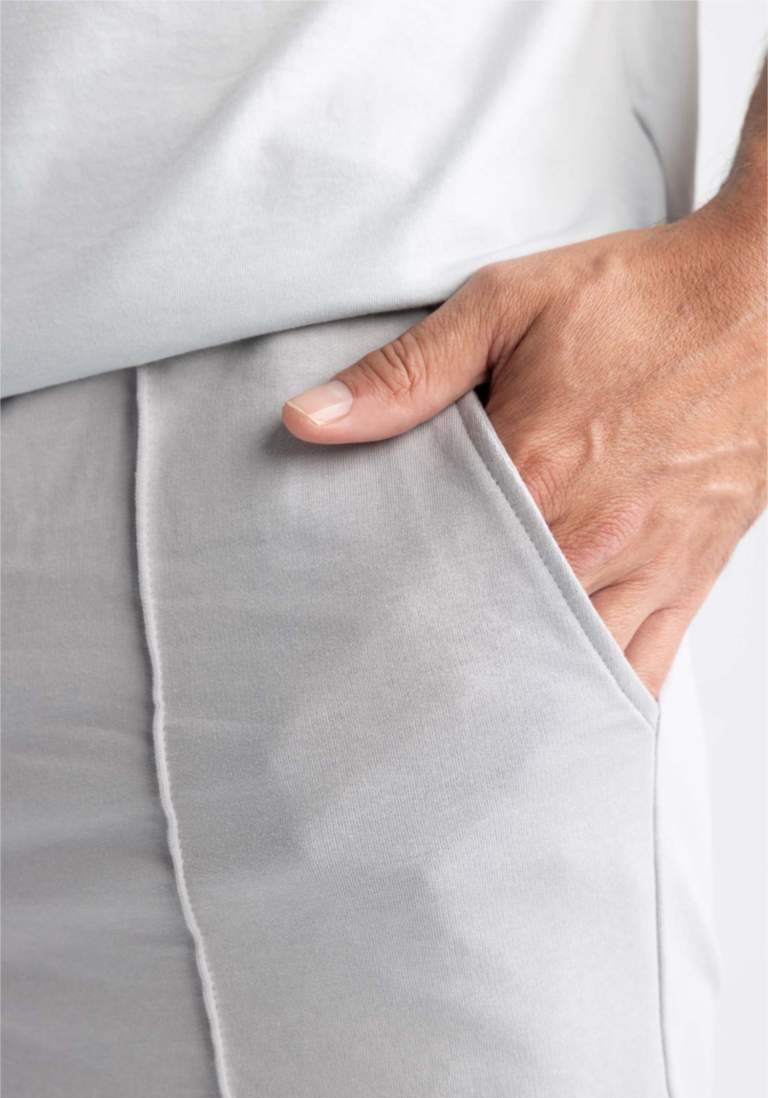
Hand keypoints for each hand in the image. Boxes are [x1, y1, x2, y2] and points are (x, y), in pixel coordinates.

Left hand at [282, 208, 765, 697]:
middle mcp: (595, 534)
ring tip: (462, 703)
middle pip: (495, 633)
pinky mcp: (691, 574)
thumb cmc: (642, 299)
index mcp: (538, 471)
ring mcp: (650, 563)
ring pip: (566, 664)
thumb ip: (406, 372)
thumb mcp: (506, 306)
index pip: (438, 575)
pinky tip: (555, 708)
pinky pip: (642, 666)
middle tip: (398, 678)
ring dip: (513, 685)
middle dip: (445, 657)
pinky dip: (596, 693)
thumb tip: (310, 419)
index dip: (392, 609)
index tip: (358, 631)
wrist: (762, 298)